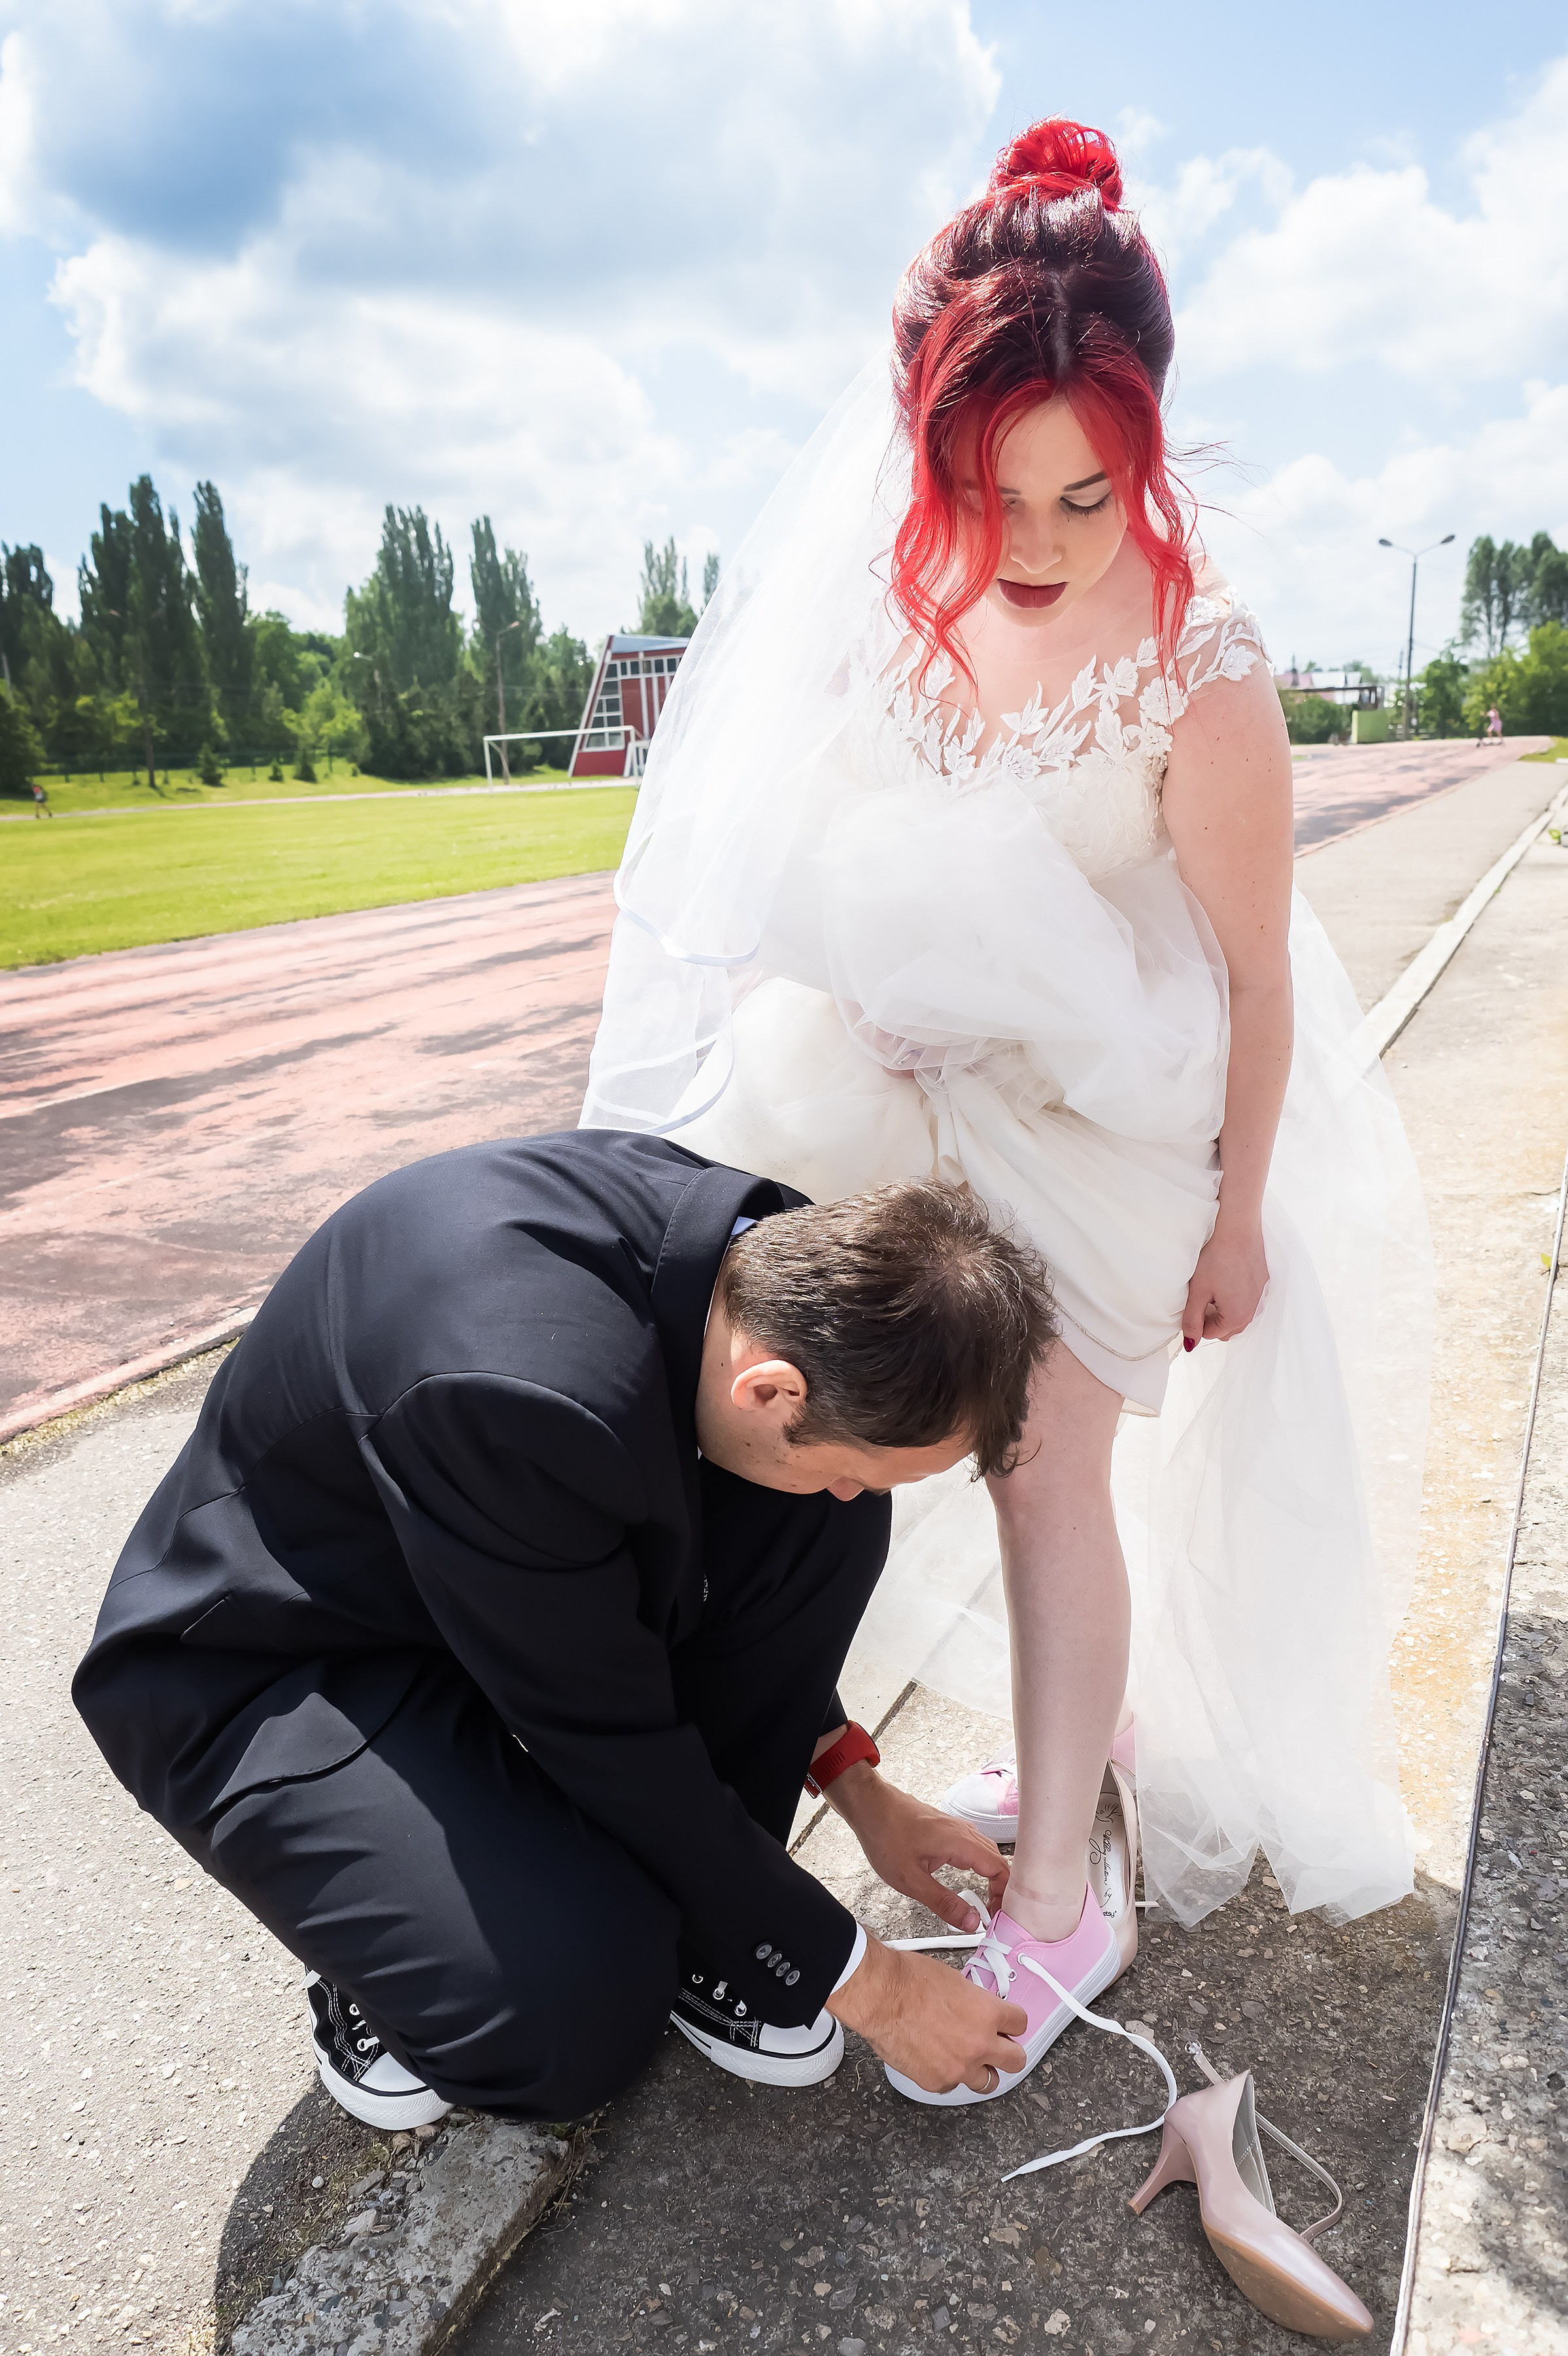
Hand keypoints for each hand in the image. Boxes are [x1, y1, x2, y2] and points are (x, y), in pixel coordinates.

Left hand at [825, 1763, 1007, 1930]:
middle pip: (998, 1861)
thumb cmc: (886, 1837)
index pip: (1001, 1870)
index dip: (1004, 1896)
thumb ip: (944, 1903)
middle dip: (1000, 1890)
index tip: (996, 1916)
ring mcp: (957, 1827)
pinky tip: (969, 1877)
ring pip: (987, 1853)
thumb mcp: (912, 1880)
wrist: (870, 1805)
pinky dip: (979, 1865)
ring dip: (991, 1877)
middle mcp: (964, 1832)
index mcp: (961, 1843)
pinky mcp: (947, 1827)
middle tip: (991, 1914)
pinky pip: (974, 1846)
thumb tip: (971, 1922)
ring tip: (984, 1901)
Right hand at [826, 1934, 1027, 2093]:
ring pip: (989, 2082)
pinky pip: (952, 2084)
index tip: (1006, 2024)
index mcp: (988, 2013)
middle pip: (1016, 2061)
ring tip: (966, 2058)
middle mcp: (979, 2044)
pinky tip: (933, 2058)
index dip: (1012, 2023)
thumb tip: (978, 2012)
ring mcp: (959, 2068)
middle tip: (997, 2047)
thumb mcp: (955, 1982)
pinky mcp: (937, 2082)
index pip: (1020, 2024)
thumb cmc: (911, 1980)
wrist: (881, 1996)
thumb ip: (975, 2004)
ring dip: (981, 2070)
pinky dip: (947, 2074)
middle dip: (1008, 2053)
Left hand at [1182, 1216, 1268, 1346]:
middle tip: (1200, 1298)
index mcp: (1237, 1317)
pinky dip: (1236, 1297)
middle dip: (1212, 1320)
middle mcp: (1253, 1311)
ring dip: (1224, 1309)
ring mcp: (1261, 1297)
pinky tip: (1227, 1278)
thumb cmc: (1216, 1259)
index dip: (1197, 1323)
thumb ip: (1192, 1320)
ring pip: (1239, 1315)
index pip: (1212, 1334)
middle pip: (1228, 1328)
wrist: (1238, 1229)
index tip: (1190, 1305)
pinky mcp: (1264, 1283)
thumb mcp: (1197, 1292)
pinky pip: (1248, 1300)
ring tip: (1213, 1288)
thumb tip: (1190, 1344)